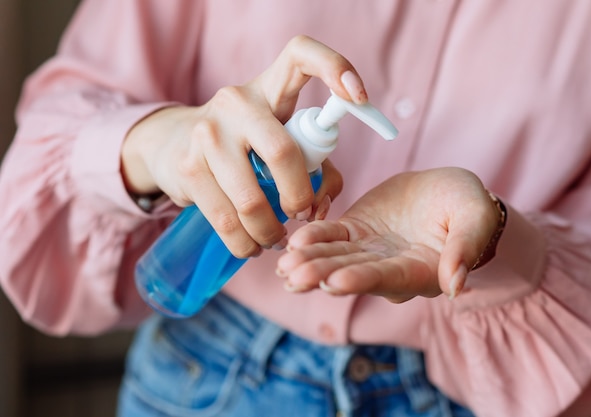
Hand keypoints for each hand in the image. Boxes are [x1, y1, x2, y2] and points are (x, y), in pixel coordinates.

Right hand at [121, 36, 362, 256]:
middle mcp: (236, 102)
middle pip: (282, 153)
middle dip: (299, 197)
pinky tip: (251, 245)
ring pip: (251, 200)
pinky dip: (245, 243)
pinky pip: (225, 220)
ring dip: (270, 231)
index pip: (301, 54)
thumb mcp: (280, 141)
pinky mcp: (188, 167)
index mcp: (268, 87)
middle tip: (300, 214)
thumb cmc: (244, 146)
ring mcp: (207, 133)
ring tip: (275, 239)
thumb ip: (317, 167)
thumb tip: (321, 206)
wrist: (171, 145)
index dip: (335, 67)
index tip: (360, 98)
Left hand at [276, 168, 502, 301]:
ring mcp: (368, 251)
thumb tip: (456, 287)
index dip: (362, 279)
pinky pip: (331, 236)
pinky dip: (313, 238)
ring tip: (285, 267)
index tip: (336, 281)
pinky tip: (293, 241)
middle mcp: (389, 268)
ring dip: (310, 262)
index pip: (388, 278)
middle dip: (323, 275)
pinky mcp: (354, 232)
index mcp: (420, 271)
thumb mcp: (475, 219)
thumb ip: (465, 249)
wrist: (446, 192)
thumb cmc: (468, 207)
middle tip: (295, 277)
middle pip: (353, 273)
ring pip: (335, 258)